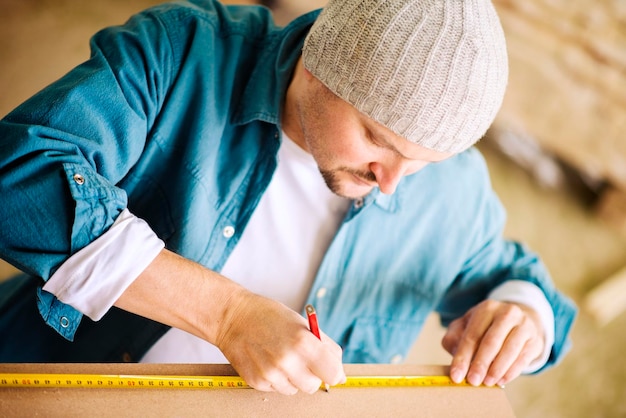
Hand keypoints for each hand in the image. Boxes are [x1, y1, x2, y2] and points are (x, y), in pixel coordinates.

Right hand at [215, 290, 345, 394]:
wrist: (233, 316)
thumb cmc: (269, 316)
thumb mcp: (302, 323)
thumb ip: (326, 348)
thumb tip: (340, 375)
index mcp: (304, 342)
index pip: (332, 375)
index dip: (332, 372)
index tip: (327, 368)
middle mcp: (287, 361)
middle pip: (313, 386)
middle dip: (311, 375)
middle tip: (300, 359)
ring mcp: (270, 374)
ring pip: (294, 390)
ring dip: (292, 378)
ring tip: (280, 357)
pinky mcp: (256, 382)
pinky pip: (276, 389)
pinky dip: (275, 379)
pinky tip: (267, 360)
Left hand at [441, 300, 544, 386]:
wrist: (517, 321)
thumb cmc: (485, 327)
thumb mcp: (467, 325)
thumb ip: (455, 337)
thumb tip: (455, 355)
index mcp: (486, 308)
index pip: (472, 335)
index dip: (462, 357)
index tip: (456, 376)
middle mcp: (507, 313)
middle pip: (491, 341)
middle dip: (480, 364)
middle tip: (472, 381)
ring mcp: (524, 325)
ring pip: (509, 350)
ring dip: (496, 369)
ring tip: (486, 383)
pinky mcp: (535, 340)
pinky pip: (523, 358)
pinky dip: (511, 372)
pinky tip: (501, 381)